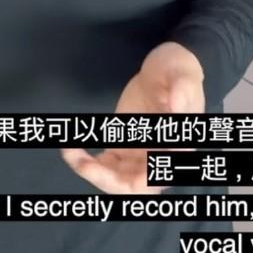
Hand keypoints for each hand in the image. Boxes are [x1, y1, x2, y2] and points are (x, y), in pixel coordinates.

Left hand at [61, 42, 204, 193]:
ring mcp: (138, 154)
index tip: (123, 173)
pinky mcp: (122, 146)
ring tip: (70, 152)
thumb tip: (177, 105)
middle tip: (85, 164)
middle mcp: (158, 156)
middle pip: (135, 185)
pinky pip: (104, 164)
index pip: (164, 170)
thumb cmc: (178, 69)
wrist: (164, 67)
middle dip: (108, 181)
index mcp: (178, 143)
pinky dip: (86, 162)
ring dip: (93, 173)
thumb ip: (181, 88)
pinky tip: (71, 148)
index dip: (145, 178)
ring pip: (115, 180)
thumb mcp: (182, 73)